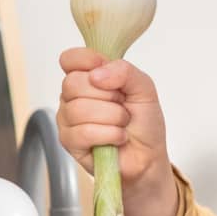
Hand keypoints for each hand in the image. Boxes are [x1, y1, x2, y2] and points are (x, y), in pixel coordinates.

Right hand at [57, 47, 177, 215]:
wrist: (148, 156)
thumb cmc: (143, 123)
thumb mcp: (144, 88)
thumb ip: (125, 71)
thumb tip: (97, 73)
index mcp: (88, 77)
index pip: (70, 59)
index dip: (86, 61)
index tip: (105, 72)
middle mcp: (73, 96)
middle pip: (72, 83)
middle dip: (107, 96)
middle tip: (121, 106)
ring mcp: (68, 119)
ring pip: (78, 109)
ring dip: (112, 118)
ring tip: (121, 125)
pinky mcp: (68, 141)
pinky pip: (82, 132)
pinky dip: (108, 135)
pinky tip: (116, 138)